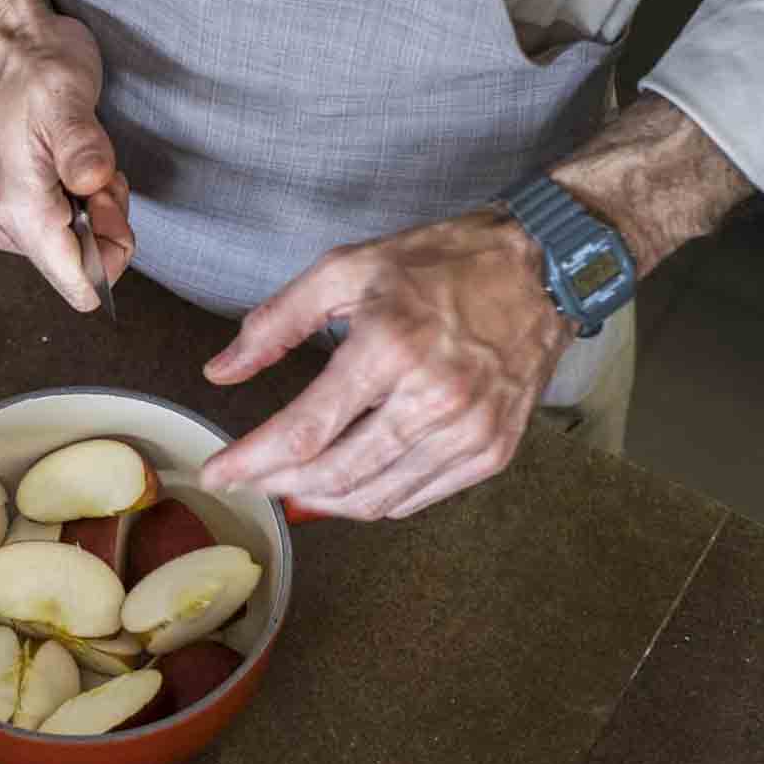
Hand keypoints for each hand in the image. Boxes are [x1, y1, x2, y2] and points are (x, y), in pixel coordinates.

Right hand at [0, 12, 133, 310]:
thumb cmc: (31, 65)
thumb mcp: (68, 96)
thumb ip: (83, 148)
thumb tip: (94, 183)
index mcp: (14, 207)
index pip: (75, 281)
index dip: (110, 254)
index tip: (109, 202)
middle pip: (75, 264)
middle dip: (101, 222)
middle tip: (97, 167)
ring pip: (67, 246)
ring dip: (88, 209)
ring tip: (78, 158)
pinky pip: (52, 229)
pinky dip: (71, 203)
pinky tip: (63, 164)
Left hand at [196, 209, 570, 518]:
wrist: (546, 269)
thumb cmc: (442, 263)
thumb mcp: (347, 269)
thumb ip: (276, 323)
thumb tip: (221, 371)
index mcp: (390, 349)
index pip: (304, 430)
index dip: (252, 461)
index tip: (217, 473)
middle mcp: (432, 400)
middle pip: (334, 475)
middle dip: (277, 485)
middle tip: (247, 479)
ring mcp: (468, 433)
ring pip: (373, 498)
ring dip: (320, 500)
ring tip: (289, 483)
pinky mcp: (492, 451)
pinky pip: (415, 499)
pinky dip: (371, 498)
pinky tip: (347, 481)